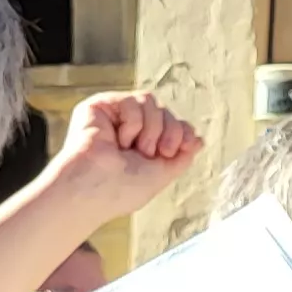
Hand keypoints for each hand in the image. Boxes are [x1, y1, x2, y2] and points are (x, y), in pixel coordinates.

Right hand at [40, 91, 202, 218]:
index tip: (186, 146)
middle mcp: (130, 129)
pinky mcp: (100, 106)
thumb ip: (182, 157)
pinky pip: (133, 101)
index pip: (174, 124)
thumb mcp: (162, 175)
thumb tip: (198, 140)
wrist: (93, 188)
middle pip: (166, 112)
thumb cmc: (120, 190)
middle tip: (155, 153)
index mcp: (143, 146)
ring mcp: (115, 116)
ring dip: (151, 129)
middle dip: (170, 132)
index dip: (184, 131)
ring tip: (134, 149)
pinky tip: (118, 140)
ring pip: (151, 102)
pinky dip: (132, 123)